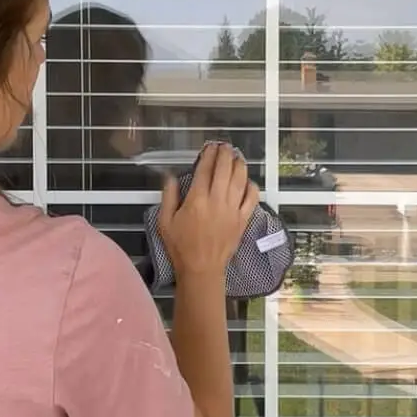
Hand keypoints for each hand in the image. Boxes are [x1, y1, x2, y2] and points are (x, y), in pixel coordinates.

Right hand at [158, 143, 259, 280]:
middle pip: (225, 169)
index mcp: (197, 199)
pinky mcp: (243, 220)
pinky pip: (252, 198)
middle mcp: (217, 201)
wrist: (201, 269)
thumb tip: (170, 176)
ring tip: (236, 157)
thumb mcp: (164, 221)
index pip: (205, 169)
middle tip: (225, 147)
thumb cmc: (181, 246)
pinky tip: (247, 181)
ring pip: (240, 179)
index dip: (208, 154)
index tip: (209, 147)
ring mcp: (233, 210)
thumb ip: (168, 196)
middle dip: (225, 154)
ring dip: (239, 165)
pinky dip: (251, 186)